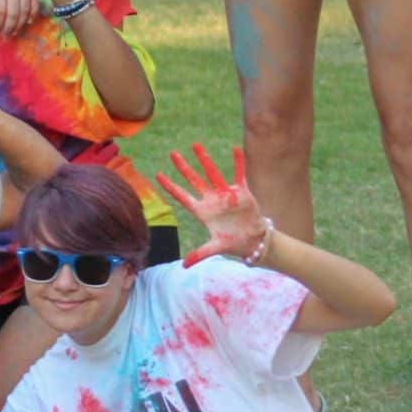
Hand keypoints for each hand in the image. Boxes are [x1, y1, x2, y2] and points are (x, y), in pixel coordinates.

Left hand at [155, 143, 267, 266]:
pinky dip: (238, 162)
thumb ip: (200, 254)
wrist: (252, 240)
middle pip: (194, 180)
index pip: (183, 197)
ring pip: (213, 173)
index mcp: (203, 211)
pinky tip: (235, 150)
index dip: (171, 187)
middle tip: (173, 153)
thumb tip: (185, 266)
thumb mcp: (215, 248)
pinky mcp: (241, 191)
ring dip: (205, 160)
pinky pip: (239, 173)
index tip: (158, 176)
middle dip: (184, 167)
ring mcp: (225, 194)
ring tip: (196, 145)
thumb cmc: (232, 243)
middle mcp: (211, 199)